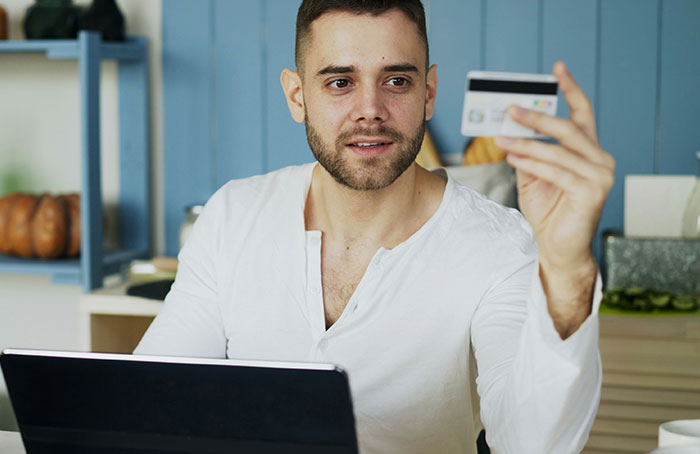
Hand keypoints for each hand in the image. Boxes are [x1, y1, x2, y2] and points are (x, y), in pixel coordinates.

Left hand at [494, 61, 614, 336]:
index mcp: (590, 151)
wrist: (558, 247)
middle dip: (537, 116)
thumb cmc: (548, 209)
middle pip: (568, 128)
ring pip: (557, 151)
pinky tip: (512, 156)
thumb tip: (509, 127)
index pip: (582, 114)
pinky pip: (555, 171)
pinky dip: (531, 162)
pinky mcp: (591, 192)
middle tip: (511, 108)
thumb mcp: (534, 175)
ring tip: (500, 137)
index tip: (557, 67)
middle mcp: (601, 159)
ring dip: (525, 143)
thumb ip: (528, 152)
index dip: (571, 89)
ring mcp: (600, 176)